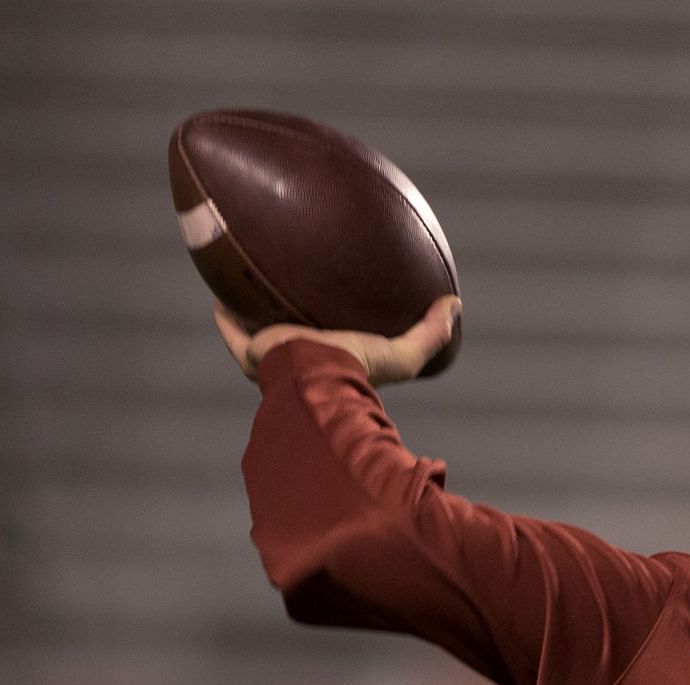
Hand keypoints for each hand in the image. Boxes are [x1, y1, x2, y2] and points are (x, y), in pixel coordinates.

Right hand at [214, 295, 460, 385]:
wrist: (320, 378)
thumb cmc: (360, 371)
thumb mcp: (404, 354)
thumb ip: (430, 333)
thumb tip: (456, 304)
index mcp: (334, 367)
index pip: (333, 351)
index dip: (335, 337)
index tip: (339, 314)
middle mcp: (302, 367)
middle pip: (295, 342)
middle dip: (292, 324)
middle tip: (294, 296)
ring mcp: (275, 362)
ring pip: (261, 335)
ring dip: (258, 314)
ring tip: (254, 287)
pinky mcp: (253, 354)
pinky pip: (233, 332)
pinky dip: (227, 317)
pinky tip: (220, 295)